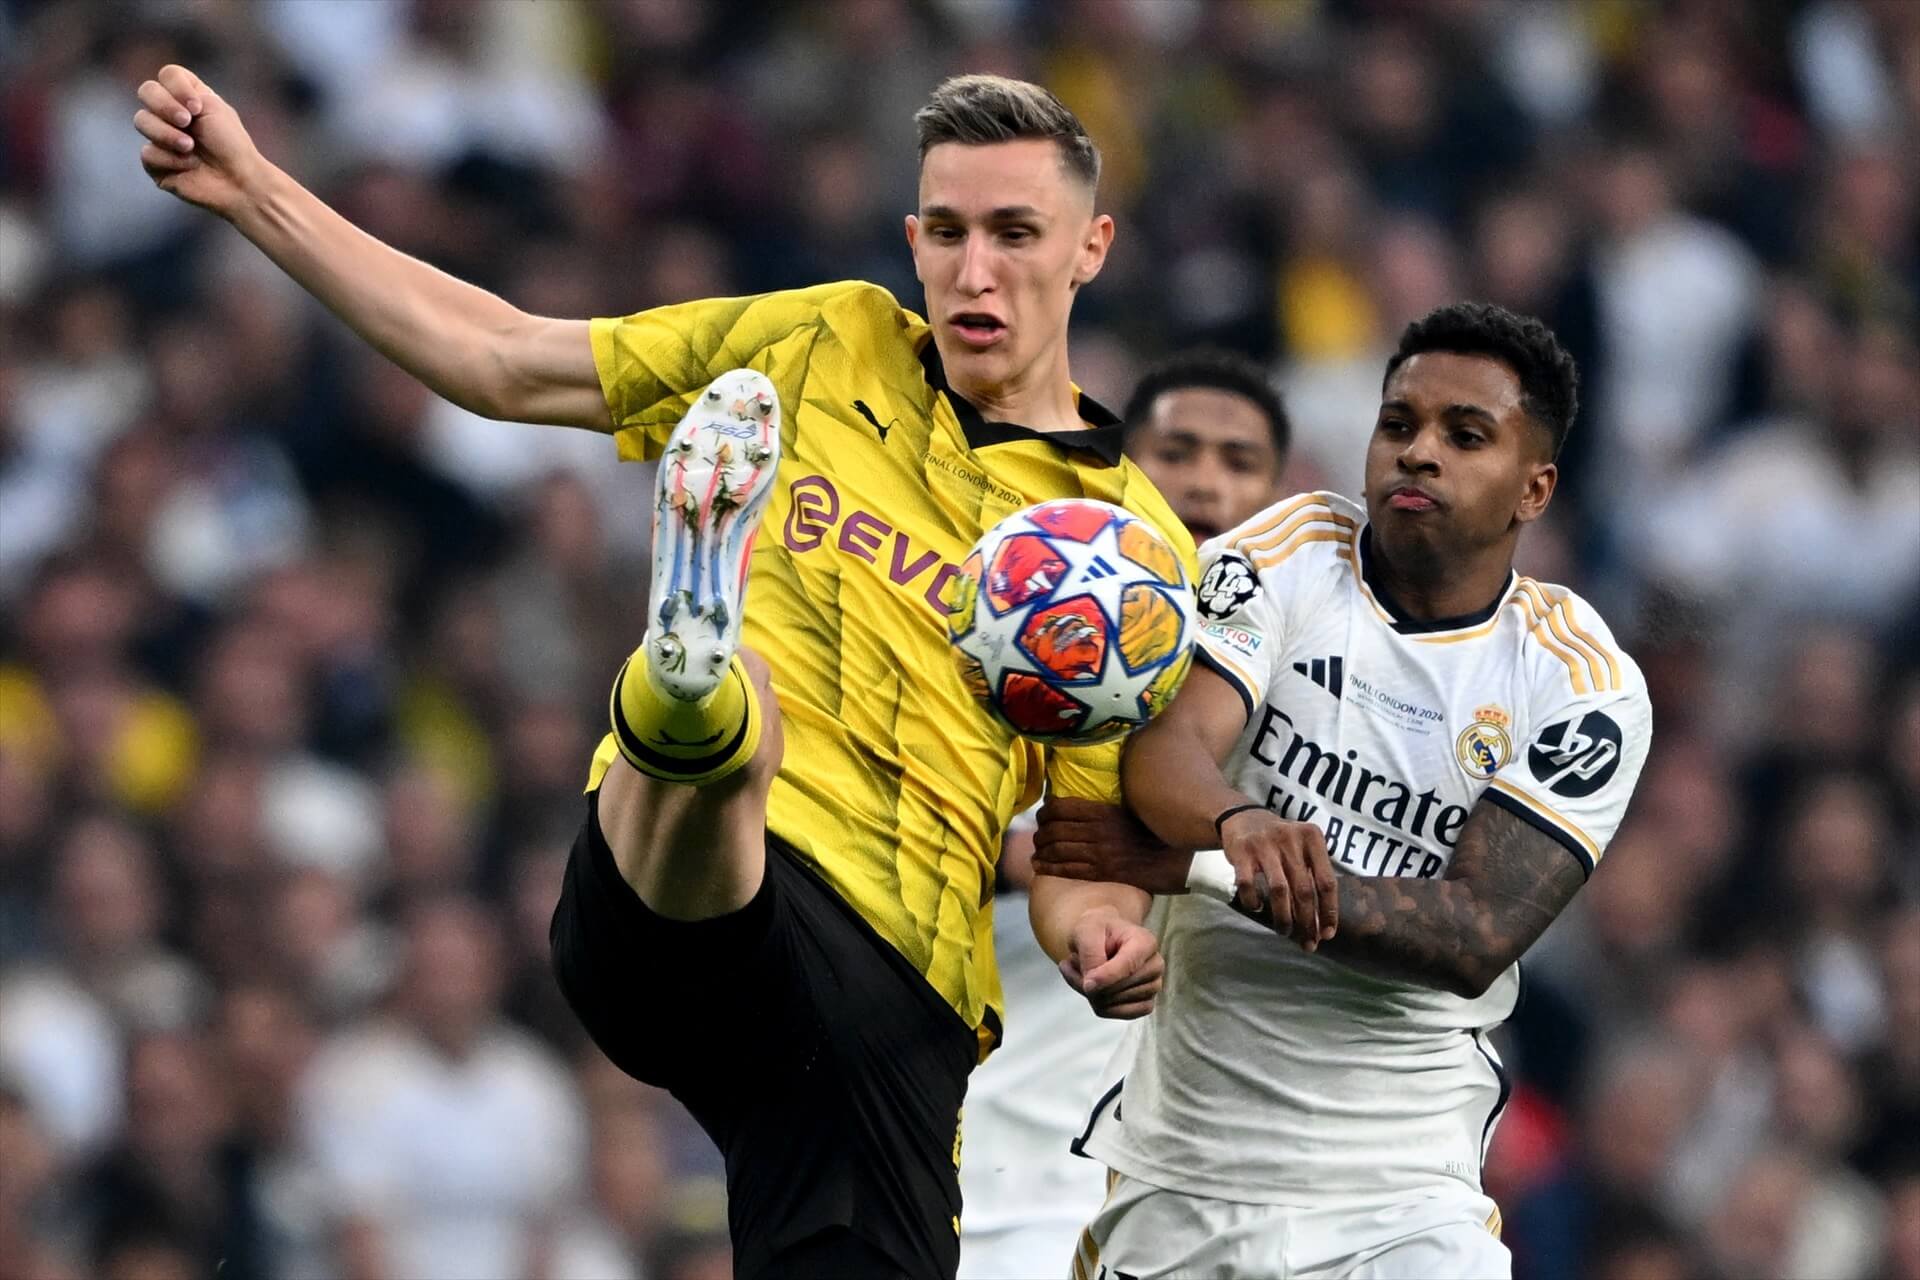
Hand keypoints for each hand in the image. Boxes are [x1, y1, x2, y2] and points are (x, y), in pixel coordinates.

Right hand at [133, 65, 266, 217]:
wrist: (239, 181)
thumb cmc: (231, 144)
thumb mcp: (213, 107)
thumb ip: (183, 90)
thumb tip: (153, 101)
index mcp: (188, 97)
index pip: (167, 75)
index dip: (176, 86)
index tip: (196, 107)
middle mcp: (170, 113)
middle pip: (146, 91)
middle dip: (165, 106)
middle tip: (187, 122)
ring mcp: (160, 137)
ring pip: (142, 121)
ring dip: (167, 134)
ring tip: (190, 148)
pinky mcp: (155, 163)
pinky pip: (148, 153)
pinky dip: (171, 159)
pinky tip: (189, 167)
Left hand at [1030, 796, 1187, 893]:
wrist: (1175, 858)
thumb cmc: (1155, 830)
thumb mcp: (1130, 808)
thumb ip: (1106, 807)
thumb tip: (1084, 800)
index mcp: (1103, 810)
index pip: (1060, 807)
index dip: (1045, 811)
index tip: (1042, 814)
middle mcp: (1097, 831)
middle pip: (1054, 830)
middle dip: (1040, 833)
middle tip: (1037, 836)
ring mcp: (1099, 853)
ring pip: (1057, 850)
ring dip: (1041, 851)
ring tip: (1036, 852)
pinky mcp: (1102, 872)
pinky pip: (1067, 870)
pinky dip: (1049, 868)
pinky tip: (1040, 867)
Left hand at [1059, 907, 1162, 1018]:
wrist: (1104, 937)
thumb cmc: (1097, 930)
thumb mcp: (1086, 930)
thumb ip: (1090, 955)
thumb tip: (1092, 988)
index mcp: (1146, 942)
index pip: (1128, 966)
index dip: (1105, 978)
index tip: (1086, 984)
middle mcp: (1154, 965)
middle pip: (1118, 988)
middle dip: (1088, 982)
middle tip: (1069, 963)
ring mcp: (1152, 986)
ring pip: (1112, 1003)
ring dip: (1088, 992)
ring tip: (1080, 971)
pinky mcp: (1144, 1004)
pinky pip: (1115, 1014)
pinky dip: (1097, 1004)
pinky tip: (1090, 988)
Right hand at [1219, 809, 1339, 950]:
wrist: (1243, 817)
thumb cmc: (1280, 841)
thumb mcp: (1303, 847)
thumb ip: (1314, 875)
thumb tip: (1321, 922)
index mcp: (1312, 838)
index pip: (1327, 882)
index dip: (1329, 911)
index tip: (1327, 934)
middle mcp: (1291, 839)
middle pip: (1304, 890)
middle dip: (1307, 922)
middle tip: (1307, 942)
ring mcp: (1265, 845)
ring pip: (1279, 891)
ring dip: (1283, 917)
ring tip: (1284, 932)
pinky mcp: (1241, 851)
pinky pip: (1248, 885)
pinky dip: (1253, 902)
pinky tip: (1257, 908)